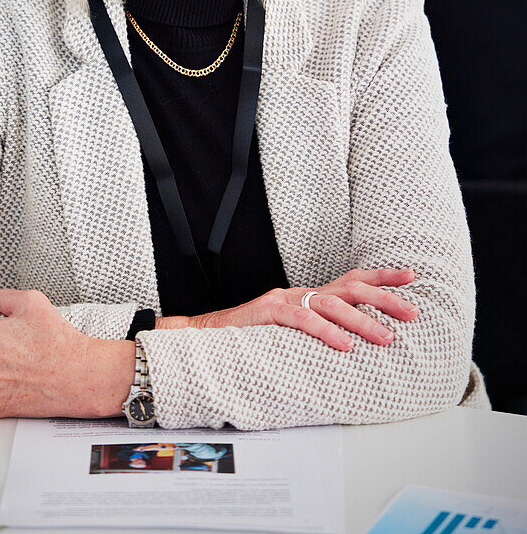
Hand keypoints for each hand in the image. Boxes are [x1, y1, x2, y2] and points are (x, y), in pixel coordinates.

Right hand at [156, 267, 417, 350]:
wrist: (208, 333)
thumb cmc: (253, 336)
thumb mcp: (292, 329)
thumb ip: (318, 327)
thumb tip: (355, 341)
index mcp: (309, 294)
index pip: (353, 280)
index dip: (383, 278)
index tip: (412, 276)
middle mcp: (301, 291)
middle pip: (350, 288)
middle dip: (385, 299)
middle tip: (413, 312)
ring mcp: (285, 300)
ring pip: (331, 304)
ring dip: (362, 321)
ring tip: (386, 337)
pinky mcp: (269, 313)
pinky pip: (302, 320)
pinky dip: (326, 332)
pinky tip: (344, 345)